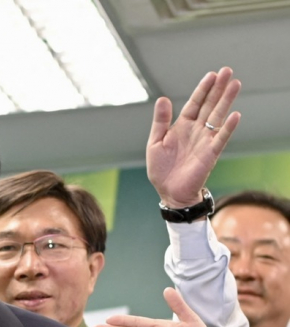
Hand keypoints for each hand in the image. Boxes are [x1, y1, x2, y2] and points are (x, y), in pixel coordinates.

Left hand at [147, 67, 240, 207]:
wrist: (169, 191)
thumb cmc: (162, 169)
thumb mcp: (155, 142)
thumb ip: (160, 121)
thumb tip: (162, 98)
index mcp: (182, 126)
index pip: (195, 103)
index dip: (203, 89)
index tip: (211, 75)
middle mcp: (196, 130)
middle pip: (209, 105)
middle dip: (218, 89)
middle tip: (228, 71)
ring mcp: (204, 140)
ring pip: (217, 116)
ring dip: (226, 101)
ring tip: (235, 84)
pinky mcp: (210, 153)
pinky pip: (220, 138)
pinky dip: (227, 127)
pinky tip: (235, 115)